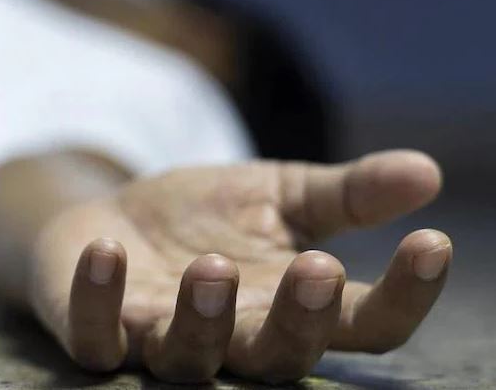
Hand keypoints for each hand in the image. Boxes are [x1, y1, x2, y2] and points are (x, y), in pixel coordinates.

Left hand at [29, 150, 451, 382]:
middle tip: (321, 268)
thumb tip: (426, 170)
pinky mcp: (101, 328)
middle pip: (280, 357)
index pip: (363, 326)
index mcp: (287, 306)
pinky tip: (106, 250)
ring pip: (190, 358)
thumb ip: (344, 193)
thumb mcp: (278, 194)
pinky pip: (97, 335)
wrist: (116, 217)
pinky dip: (99, 300)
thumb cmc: (204, 215)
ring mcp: (162, 340)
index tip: (431, 243)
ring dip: (203, 318)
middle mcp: (233, 338)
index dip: (404, 296)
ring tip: (214, 265)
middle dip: (301, 320)